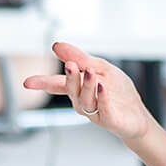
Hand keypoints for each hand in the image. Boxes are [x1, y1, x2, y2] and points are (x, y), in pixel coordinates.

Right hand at [23, 42, 151, 147]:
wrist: (137, 115)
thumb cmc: (118, 92)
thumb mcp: (101, 68)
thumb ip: (80, 58)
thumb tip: (56, 46)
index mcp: (80, 87)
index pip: (58, 84)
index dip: (43, 83)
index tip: (28, 82)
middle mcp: (84, 101)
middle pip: (72, 90)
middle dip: (70, 78)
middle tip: (70, 65)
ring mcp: (95, 112)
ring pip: (85, 100)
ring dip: (87, 85)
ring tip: (91, 73)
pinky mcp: (110, 119)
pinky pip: (103, 109)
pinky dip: (102, 98)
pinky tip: (102, 87)